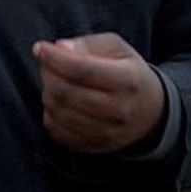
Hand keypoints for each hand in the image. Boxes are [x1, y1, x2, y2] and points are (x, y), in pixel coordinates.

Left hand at [32, 32, 164, 154]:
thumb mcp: (116, 48)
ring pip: (59, 112)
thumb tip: (60, 47)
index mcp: (127, 80)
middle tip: (47, 63)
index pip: (83, 70)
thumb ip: (88, 44)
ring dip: (47, 92)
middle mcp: (119, 110)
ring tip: (54, 80)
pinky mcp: (94, 147)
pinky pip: (58, 132)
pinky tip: (57, 101)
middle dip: (48, 74)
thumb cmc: (128, 73)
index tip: (40, 48)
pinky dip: (50, 114)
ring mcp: (107, 133)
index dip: (55, 58)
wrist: (151, 113)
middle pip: (67, 93)